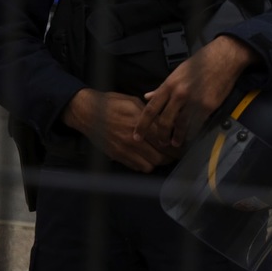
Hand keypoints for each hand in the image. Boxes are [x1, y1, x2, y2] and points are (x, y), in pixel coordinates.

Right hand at [62, 89, 179, 172]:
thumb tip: (168, 122)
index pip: (164, 140)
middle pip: (160, 156)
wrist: (87, 112)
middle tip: (178, 153)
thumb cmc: (112, 104)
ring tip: (164, 156)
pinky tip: (149, 157)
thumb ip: (151, 115)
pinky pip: (136, 167)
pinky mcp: (116, 156)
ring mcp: (123, 150)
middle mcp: (132, 139)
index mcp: (139, 123)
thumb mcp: (135, 103)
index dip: (177, 145)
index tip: (184, 145)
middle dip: (172, 156)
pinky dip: (145, 165)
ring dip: (159, 162)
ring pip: (149, 165)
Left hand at [134, 35, 257, 147]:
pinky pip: (197, 122)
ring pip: (181, 125)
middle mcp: (179, 94)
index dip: (142, 125)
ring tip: (175, 143)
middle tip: (161, 143)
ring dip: (177, 137)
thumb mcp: (178, 72)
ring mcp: (194, 101)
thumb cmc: (200, 62)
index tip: (137, 136)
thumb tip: (147, 97)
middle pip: (165, 121)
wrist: (224, 57)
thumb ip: (162, 88)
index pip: (151, 109)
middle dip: (161, 135)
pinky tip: (191, 135)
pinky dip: (192, 131)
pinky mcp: (208, 106)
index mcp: (169, 85)